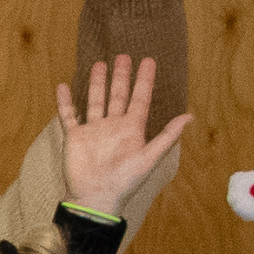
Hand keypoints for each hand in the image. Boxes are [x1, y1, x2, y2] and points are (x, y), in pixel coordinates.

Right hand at [56, 52, 193, 211]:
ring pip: (95, 100)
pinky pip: (69, 115)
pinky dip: (65, 102)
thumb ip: (168, 135)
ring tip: (99, 64)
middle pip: (118, 95)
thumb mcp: (150, 157)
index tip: (148, 61)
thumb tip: (190, 116)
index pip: (140, 98)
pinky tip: (63, 86)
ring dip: (97, 83)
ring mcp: (94, 130)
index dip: (145, 80)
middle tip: (124, 56)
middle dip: (121, 76)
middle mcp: (113, 126)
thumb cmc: (125, 181)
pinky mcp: (75, 137)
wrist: (96, 197)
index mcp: (132, 129)